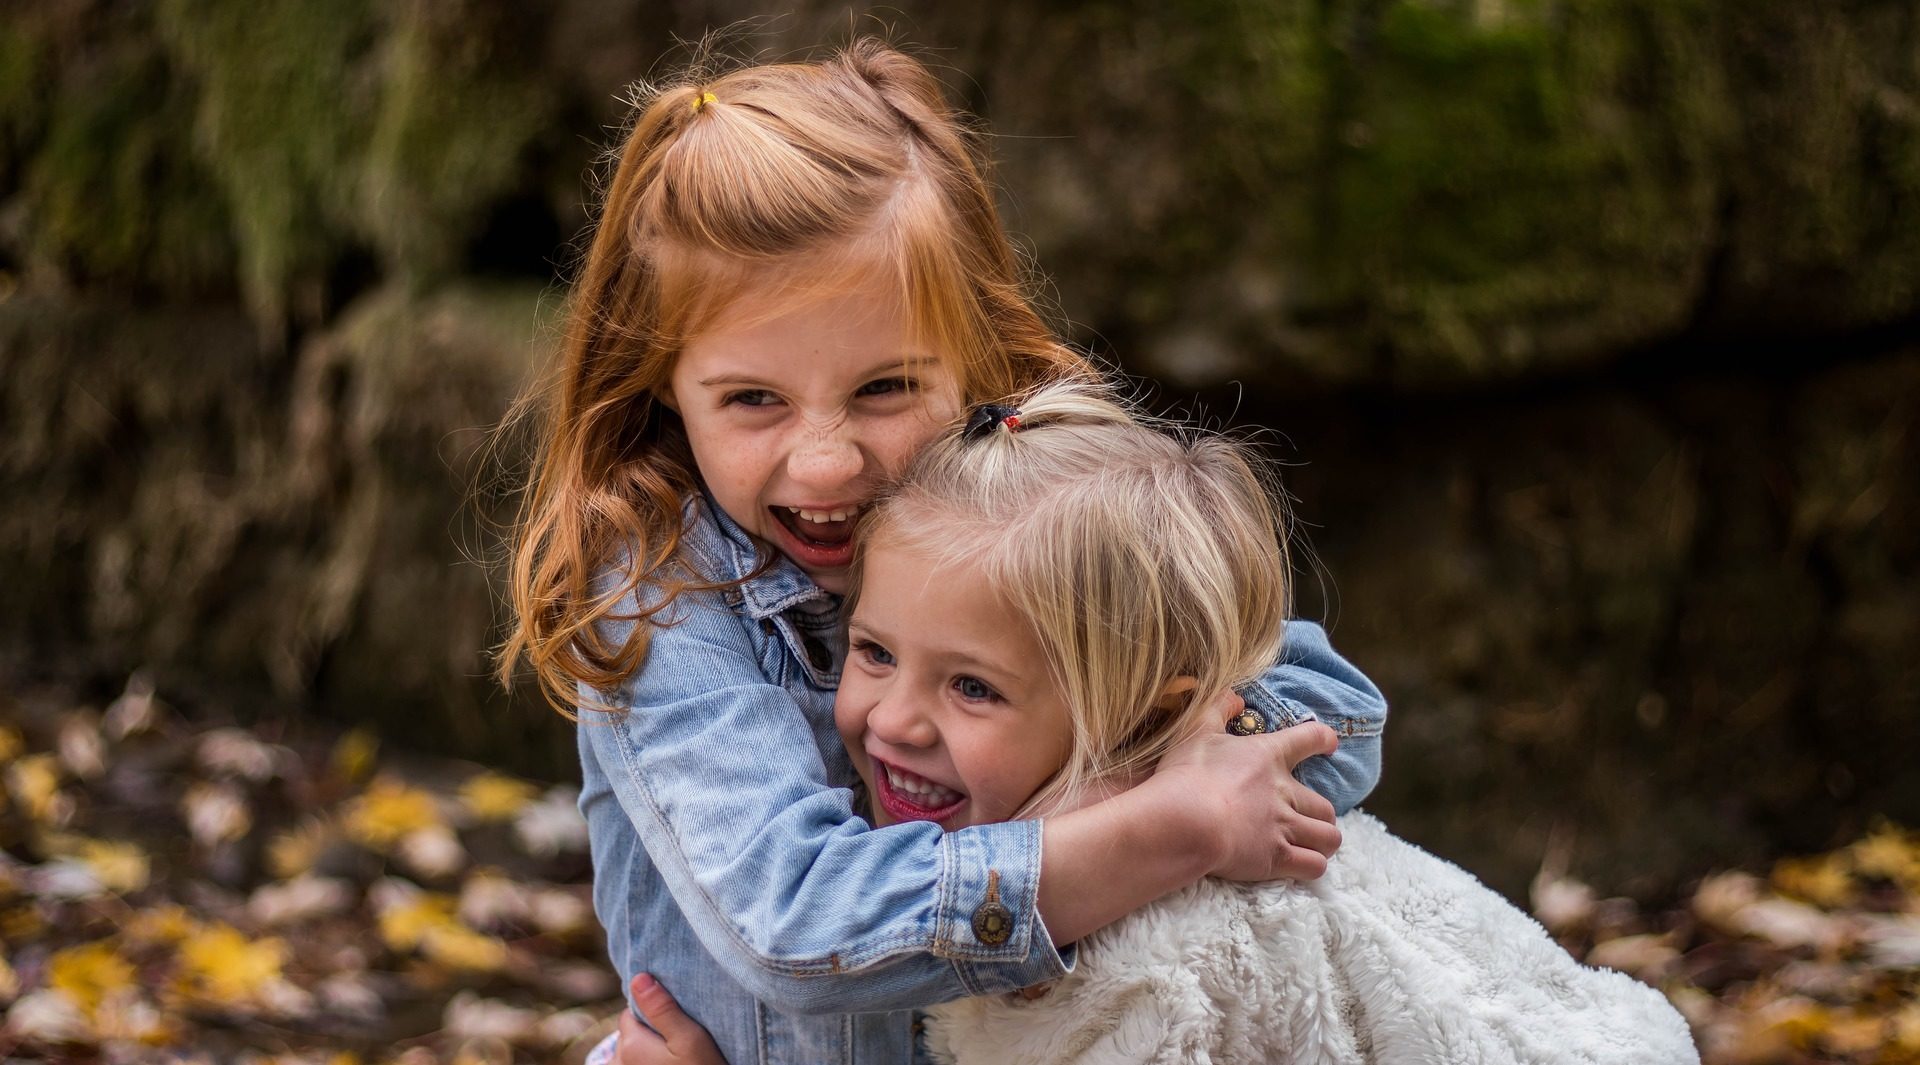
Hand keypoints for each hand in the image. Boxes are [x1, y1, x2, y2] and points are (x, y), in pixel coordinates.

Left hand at [614, 973, 727, 1064]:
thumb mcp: (690, 1038)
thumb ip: (662, 1008)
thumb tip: (639, 978)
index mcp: (631, 1043)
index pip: (631, 1012)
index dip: (653, 1013)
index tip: (675, 1023)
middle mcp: (618, 1061)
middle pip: (629, 1034)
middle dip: (647, 1034)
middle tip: (676, 1044)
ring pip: (628, 1054)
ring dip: (644, 1052)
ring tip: (671, 1060)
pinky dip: (642, 1063)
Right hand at [1151, 691, 1341, 881]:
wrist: (1186, 821)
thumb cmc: (1188, 774)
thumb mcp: (1196, 730)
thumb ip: (1217, 708)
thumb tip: (1235, 696)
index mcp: (1268, 756)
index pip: (1309, 739)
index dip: (1323, 739)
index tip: (1330, 743)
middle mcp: (1284, 792)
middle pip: (1326, 806)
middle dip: (1321, 814)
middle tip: (1308, 819)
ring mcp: (1284, 827)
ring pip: (1329, 838)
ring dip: (1323, 842)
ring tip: (1312, 845)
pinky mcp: (1276, 858)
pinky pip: (1314, 866)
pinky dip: (1313, 866)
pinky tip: (1303, 867)